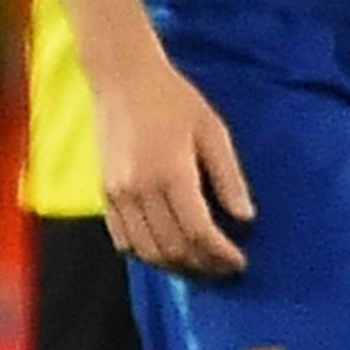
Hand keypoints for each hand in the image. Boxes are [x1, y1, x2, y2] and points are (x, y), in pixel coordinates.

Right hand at [91, 50, 254, 280]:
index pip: (197, 231)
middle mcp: (139, 189)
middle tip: (225, 269)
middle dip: (202, 265)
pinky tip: (166, 253)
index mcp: (171, 173)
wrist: (123, 80)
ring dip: (174, 266)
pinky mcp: (103, 193)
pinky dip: (144, 254)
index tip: (240, 263)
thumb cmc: (175, 100)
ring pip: (145, 250)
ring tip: (200, 266)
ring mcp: (116, 194)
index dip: (220, 254)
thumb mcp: (213, 132)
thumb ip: (229, 177)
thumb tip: (247, 217)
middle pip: (171, 247)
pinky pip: (122, 239)